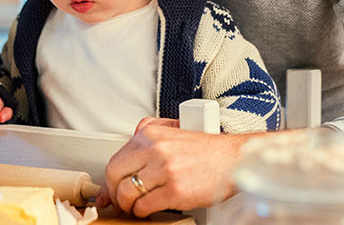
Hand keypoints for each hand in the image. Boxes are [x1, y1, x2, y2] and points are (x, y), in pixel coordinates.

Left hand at [99, 117, 248, 216]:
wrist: (233, 159)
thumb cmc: (204, 150)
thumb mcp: (170, 131)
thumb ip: (144, 139)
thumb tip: (120, 164)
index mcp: (150, 134)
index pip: (115, 161)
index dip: (110, 180)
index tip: (110, 190)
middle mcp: (155, 149)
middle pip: (115, 176)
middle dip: (115, 193)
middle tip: (121, 200)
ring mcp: (165, 170)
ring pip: (128, 193)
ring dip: (128, 205)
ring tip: (135, 206)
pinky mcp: (176, 190)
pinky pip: (145, 205)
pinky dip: (142, 211)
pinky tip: (149, 209)